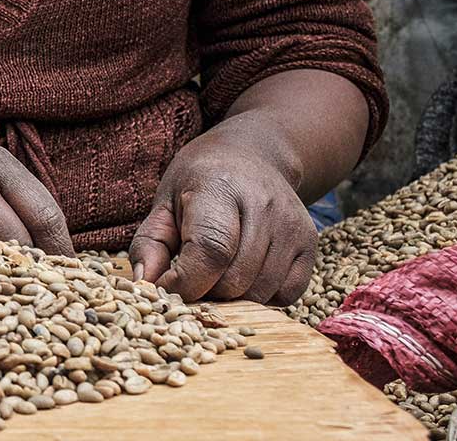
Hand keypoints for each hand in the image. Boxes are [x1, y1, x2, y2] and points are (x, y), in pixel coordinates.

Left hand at [128, 132, 316, 305]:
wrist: (250, 157)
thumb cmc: (198, 184)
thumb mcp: (163, 204)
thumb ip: (149, 246)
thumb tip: (145, 285)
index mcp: (219, 188)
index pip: (210, 250)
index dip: (186, 281)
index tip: (167, 288)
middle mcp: (264, 205)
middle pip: (235, 280)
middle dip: (205, 293)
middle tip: (191, 280)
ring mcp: (293, 226)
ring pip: (260, 293)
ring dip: (232, 298)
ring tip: (215, 275)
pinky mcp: (311, 244)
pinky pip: (287, 295)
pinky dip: (261, 298)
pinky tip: (244, 275)